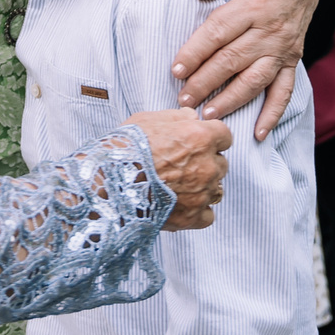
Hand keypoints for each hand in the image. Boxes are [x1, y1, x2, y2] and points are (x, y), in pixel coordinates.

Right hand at [128, 108, 231, 230]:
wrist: (110, 184)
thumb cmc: (126, 150)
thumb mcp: (147, 120)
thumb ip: (176, 117)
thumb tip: (191, 117)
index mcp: (200, 138)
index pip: (224, 135)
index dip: (211, 137)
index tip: (200, 141)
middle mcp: (207, 166)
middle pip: (221, 163)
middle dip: (206, 162)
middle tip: (182, 164)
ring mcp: (202, 193)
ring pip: (217, 189)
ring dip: (204, 186)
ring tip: (181, 186)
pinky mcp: (192, 217)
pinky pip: (207, 215)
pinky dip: (198, 211)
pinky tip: (182, 204)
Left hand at [172, 0, 321, 137]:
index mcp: (255, 4)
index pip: (219, 32)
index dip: (196, 52)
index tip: (176, 69)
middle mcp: (271, 30)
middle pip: (233, 61)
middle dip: (206, 83)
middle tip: (183, 100)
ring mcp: (283, 47)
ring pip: (255, 80)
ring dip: (232, 100)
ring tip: (208, 115)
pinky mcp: (293, 58)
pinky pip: (285, 90)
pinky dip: (274, 113)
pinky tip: (258, 133)